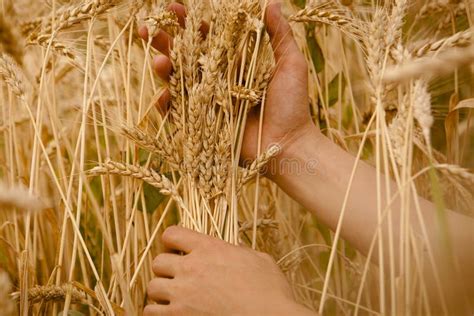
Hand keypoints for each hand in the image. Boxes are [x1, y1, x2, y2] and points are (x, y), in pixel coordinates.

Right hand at [138, 1, 314, 168]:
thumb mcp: (290, 65)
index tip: (174, 7)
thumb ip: (280, 34)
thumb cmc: (292, 105)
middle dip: (164, 40)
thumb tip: (271, 1)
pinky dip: (166, 104)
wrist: (288, 144)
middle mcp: (216, 79)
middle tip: (147, 28)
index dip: (189, 22)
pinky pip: (177, 112)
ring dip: (163, 69)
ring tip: (159, 61)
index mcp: (234, 61)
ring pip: (177, 80)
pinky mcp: (202, 124)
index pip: (206, 37)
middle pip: (184, 55)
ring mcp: (207, 101)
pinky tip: (163, 95)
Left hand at [144, 226, 314, 314]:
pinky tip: (169, 313)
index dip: (172, 241)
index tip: (177, 250)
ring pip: (152, 286)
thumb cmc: (271, 292)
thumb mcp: (260, 261)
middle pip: (158, 261)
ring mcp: (183, 293)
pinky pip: (151, 312)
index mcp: (210, 248)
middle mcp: (191, 267)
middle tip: (177, 277)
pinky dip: (156, 312)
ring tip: (172, 297)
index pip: (172, 234)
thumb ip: (243, 252)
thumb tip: (236, 249)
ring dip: (160, 292)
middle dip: (166, 269)